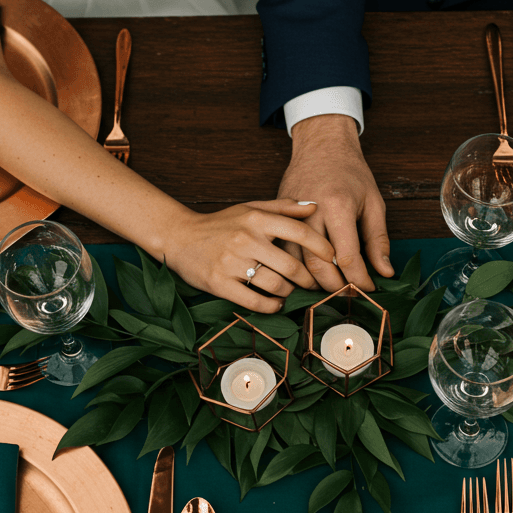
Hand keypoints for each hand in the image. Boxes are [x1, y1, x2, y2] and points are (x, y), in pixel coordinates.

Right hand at [162, 199, 333, 311]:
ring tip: (289, 291)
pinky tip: (274, 303)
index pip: (300, 233)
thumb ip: (283, 208)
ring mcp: (232, 262)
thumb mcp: (250, 209)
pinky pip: (254, 302)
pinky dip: (271, 306)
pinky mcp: (219, 283)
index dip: (322, 248)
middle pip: (292, 265)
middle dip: (308, 279)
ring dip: (288, 292)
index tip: (333, 259)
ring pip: (276, 285)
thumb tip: (315, 207)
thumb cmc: (220, 224)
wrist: (178, 236)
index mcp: (256, 219)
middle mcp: (245, 239)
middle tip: (313, 283)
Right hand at [277, 114, 392, 290]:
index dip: (359, 279)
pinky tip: (309, 275)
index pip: (347, 257)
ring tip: (330, 289)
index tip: (368, 288)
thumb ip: (377, 239)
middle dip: (335, 286)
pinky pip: (283, 251)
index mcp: (337, 206)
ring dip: (313, 282)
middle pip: (318, 264)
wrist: (320, 145)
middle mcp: (311, 212)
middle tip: (349, 295)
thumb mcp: (373, 202)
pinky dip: (296, 268)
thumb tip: (384, 272)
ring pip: (296, 261)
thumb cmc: (350, 172)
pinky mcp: (277, 217)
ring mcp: (289, 215)